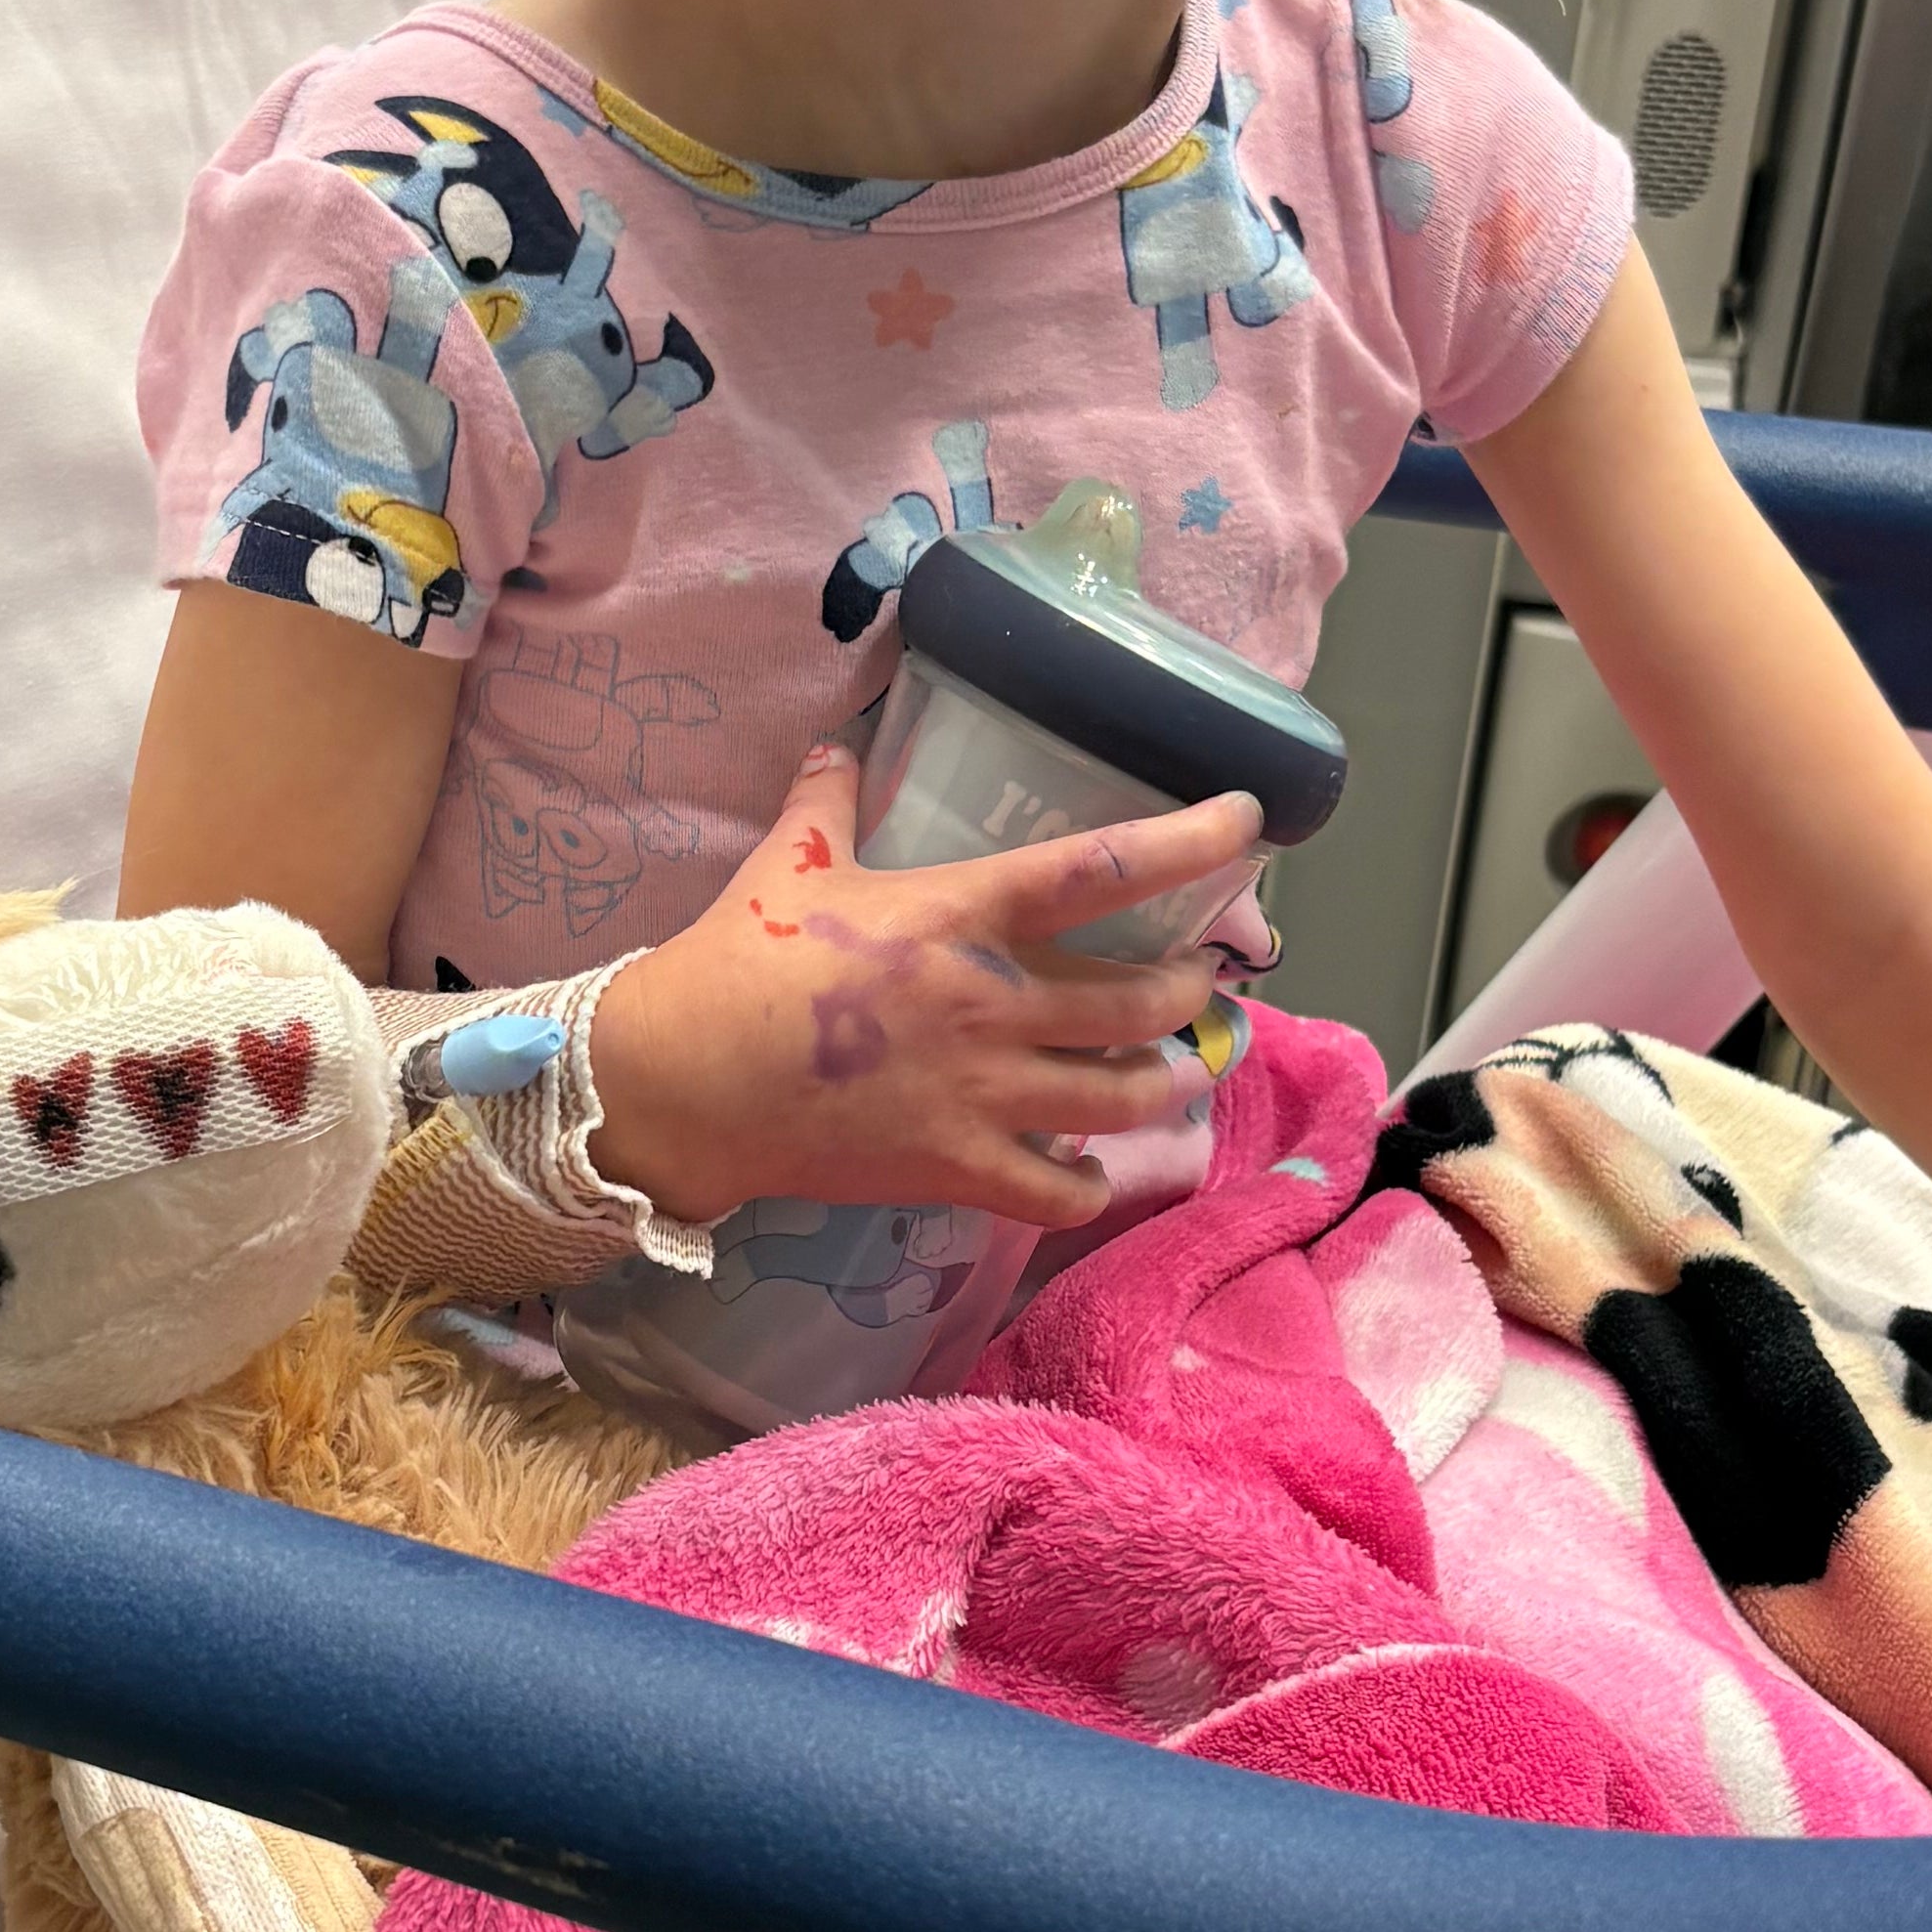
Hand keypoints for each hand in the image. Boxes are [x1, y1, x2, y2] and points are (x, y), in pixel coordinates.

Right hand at [589, 743, 1261, 1235]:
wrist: (683, 1084)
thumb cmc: (733, 964)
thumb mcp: (785, 866)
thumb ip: (826, 800)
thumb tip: (840, 740)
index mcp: (958, 916)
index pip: (1099, 868)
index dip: (1188, 841)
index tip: (1248, 822)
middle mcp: (991, 1004)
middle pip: (1141, 1000)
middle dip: (1190, 988)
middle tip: (1202, 978)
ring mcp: (981, 1094)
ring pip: (1124, 1096)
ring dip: (1166, 1081)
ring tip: (1178, 1069)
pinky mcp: (955, 1166)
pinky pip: (1059, 1191)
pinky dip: (1089, 1184)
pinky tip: (1093, 1171)